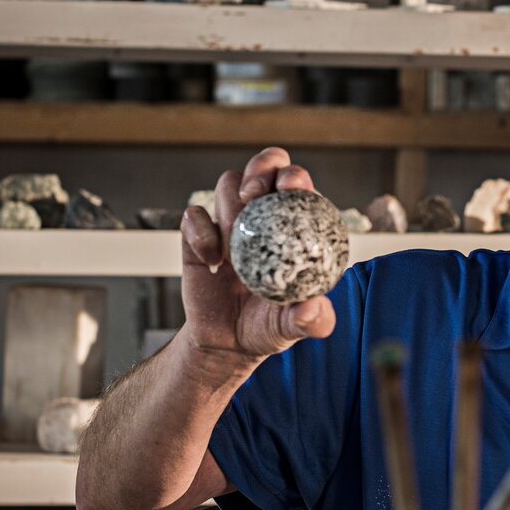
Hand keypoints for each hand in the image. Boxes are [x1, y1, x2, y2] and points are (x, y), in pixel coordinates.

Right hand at [179, 147, 336, 357]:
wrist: (226, 342)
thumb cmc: (268, 326)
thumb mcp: (294, 327)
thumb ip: (312, 320)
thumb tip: (316, 308)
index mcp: (294, 226)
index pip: (298, 185)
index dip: (295, 176)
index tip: (292, 186)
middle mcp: (264, 216)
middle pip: (265, 166)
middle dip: (262, 167)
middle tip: (255, 194)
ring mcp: (231, 222)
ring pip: (228, 183)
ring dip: (229, 203)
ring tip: (234, 241)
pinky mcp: (198, 235)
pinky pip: (193, 215)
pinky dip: (200, 233)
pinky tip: (212, 262)